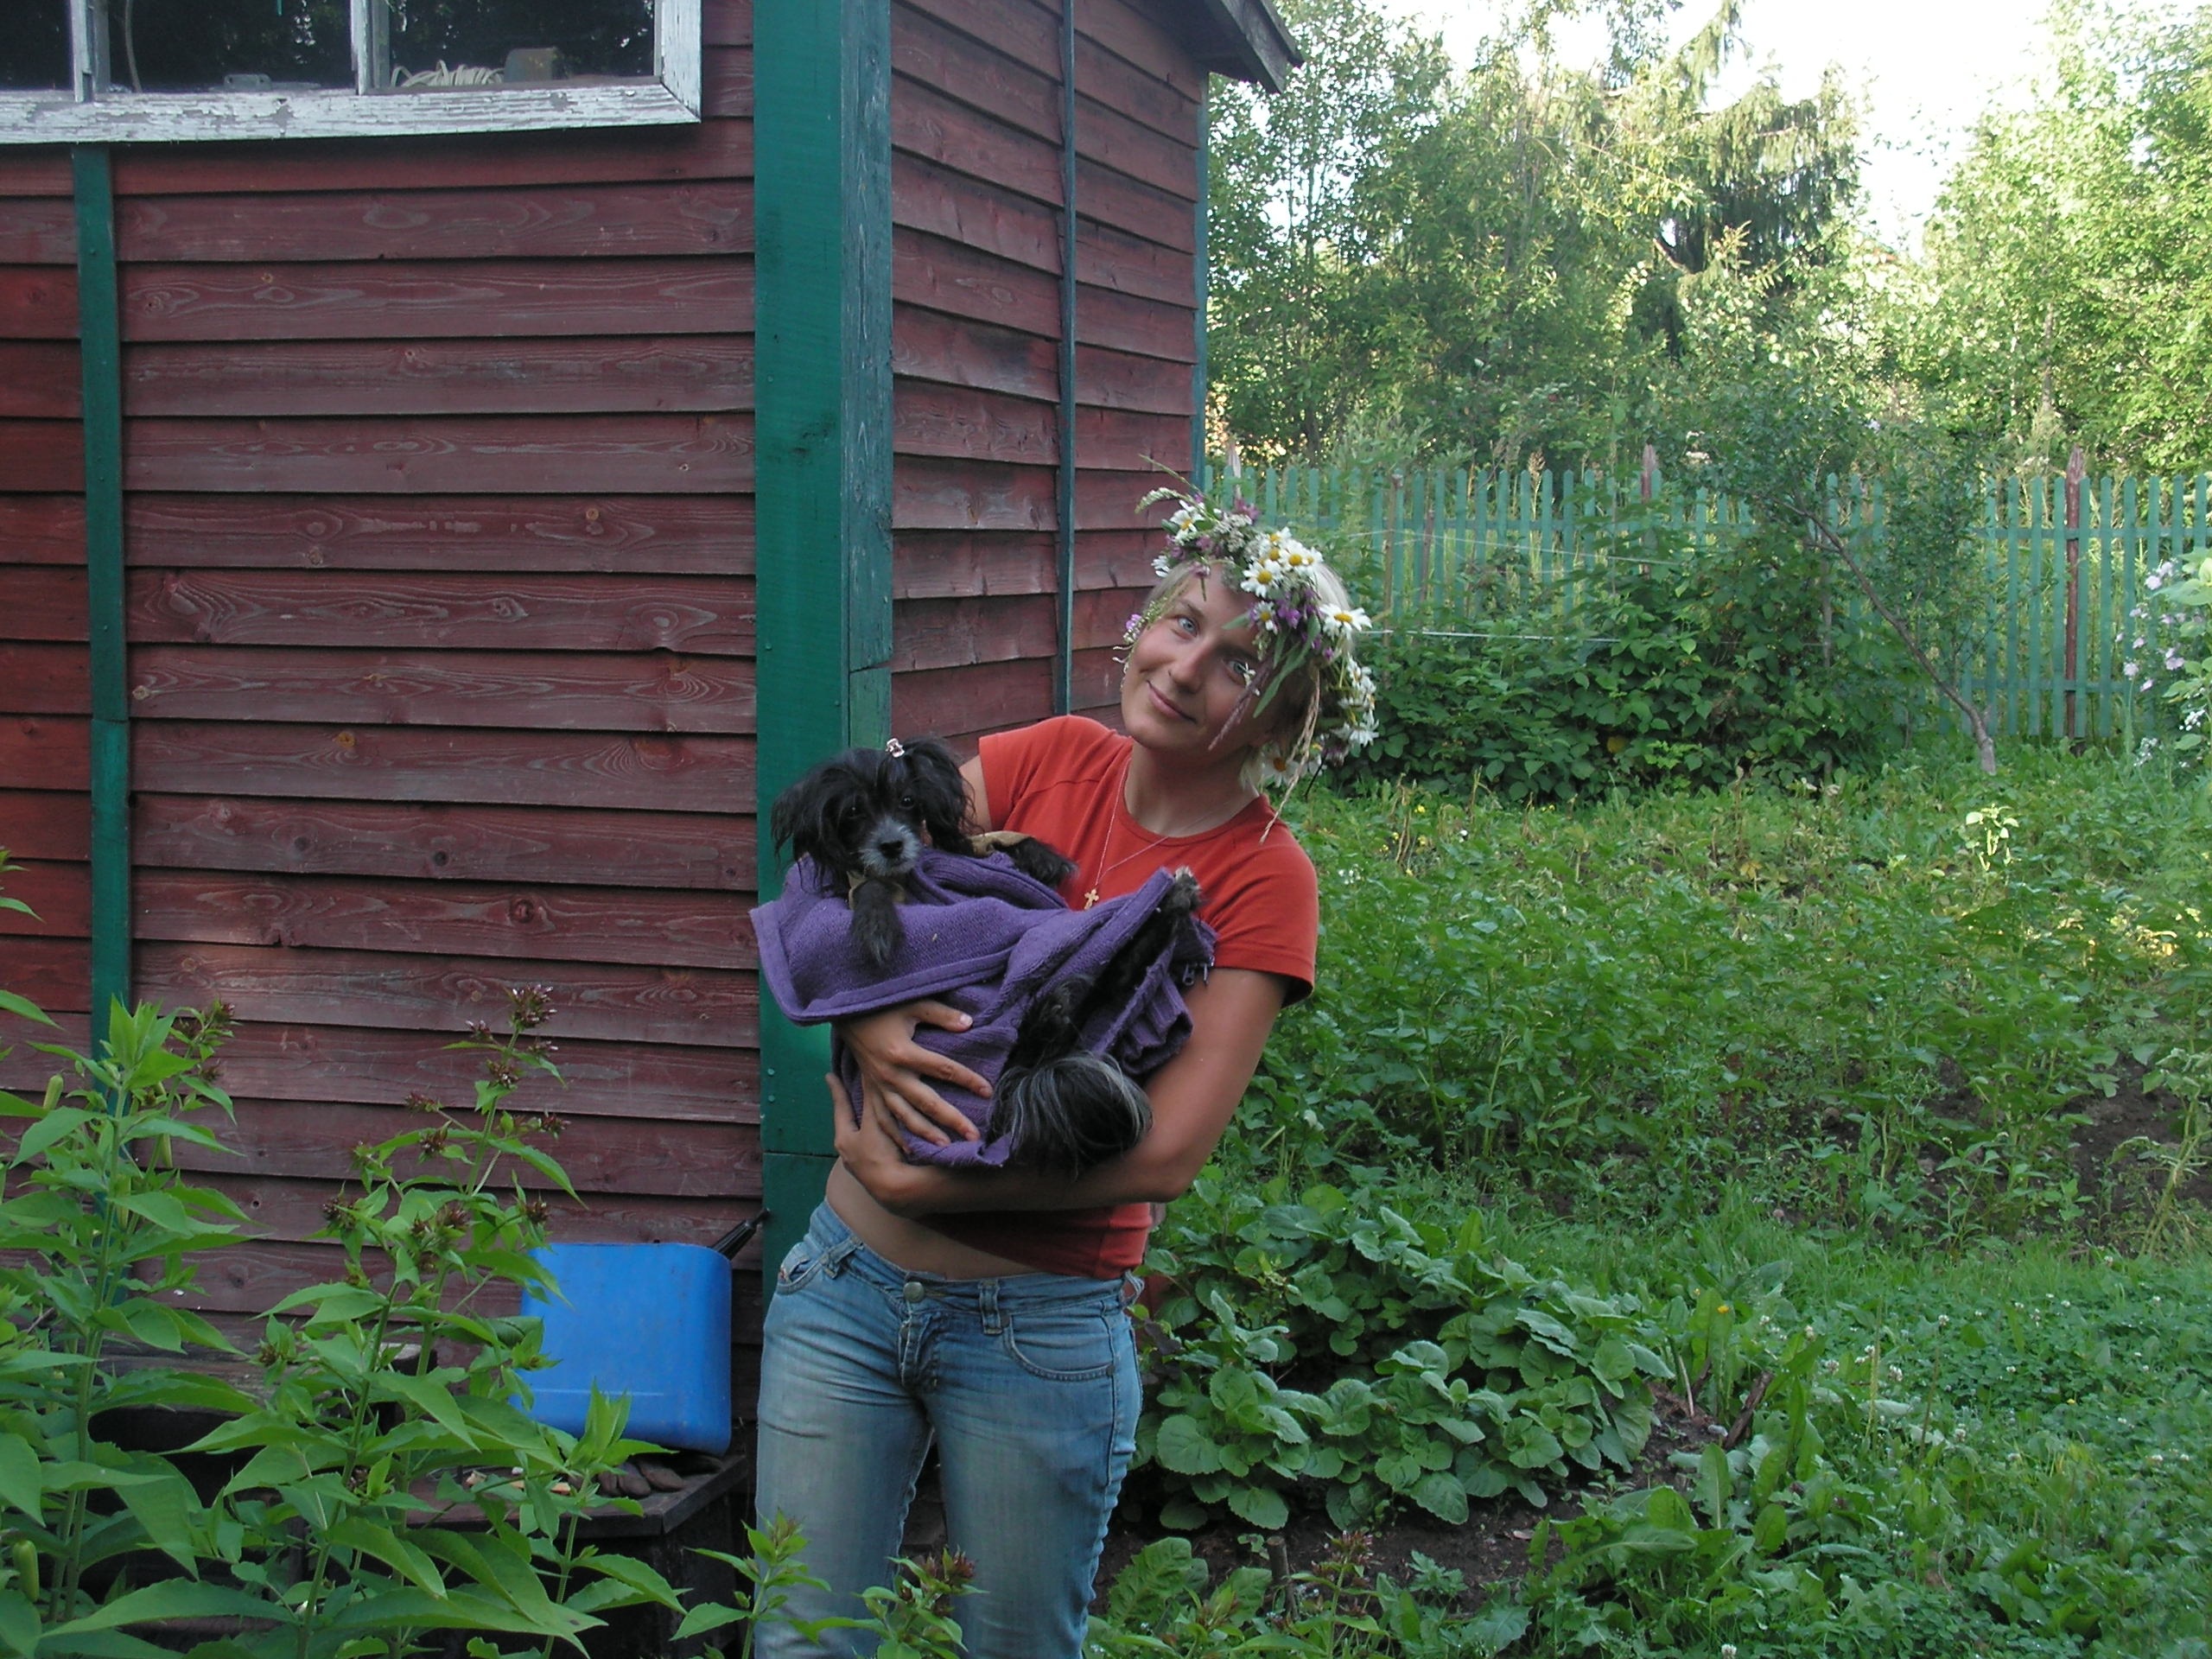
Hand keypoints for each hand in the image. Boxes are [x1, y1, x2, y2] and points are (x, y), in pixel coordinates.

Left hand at [829, 1073, 937, 1216]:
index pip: (840, 1108)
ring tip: (872, 1110)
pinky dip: (880, 1137)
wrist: (898, 1190)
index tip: (829, 1075)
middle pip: (849, 1124)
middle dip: (851, 1109)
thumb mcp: (875, 1121)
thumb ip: (871, 1098)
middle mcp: (849, 1154)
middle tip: (850, 1092)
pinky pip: (876, 1148)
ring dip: (867, 1124)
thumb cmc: (881, 1154)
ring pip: (863, 1138)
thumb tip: (868, 1073)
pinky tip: (888, 1134)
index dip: (837, 1090)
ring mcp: (863, 1166)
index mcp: (844, 1140)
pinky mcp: (879, 1174)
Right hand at [836, 1000, 988, 1146]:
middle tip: (973, 1136)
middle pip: (927, 1102)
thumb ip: (941, 1014)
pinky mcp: (871, 1091)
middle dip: (952, 1120)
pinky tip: (910, 1149)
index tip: (989, 1092)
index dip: (968, 1080)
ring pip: (905, 1116)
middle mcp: (891, 1075)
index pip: (944, 1069)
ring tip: (946, 1147)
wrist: (847, 1015)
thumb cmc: (882, 1008)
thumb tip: (969, 1023)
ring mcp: (879, 1086)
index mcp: (903, 1053)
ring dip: (926, 1133)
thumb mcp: (913, 1004)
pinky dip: (896, 1136)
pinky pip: (882, 1119)